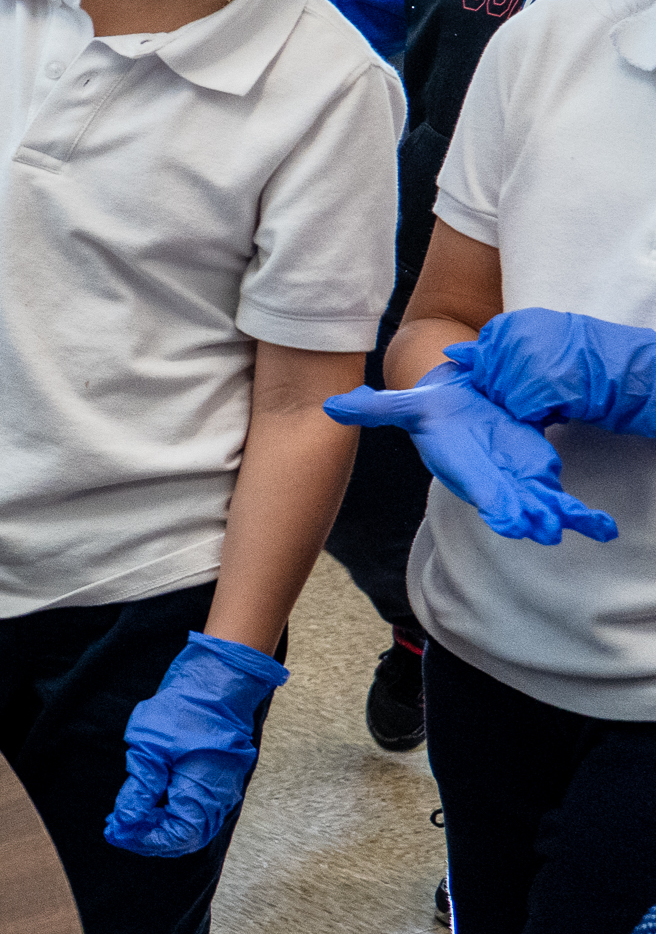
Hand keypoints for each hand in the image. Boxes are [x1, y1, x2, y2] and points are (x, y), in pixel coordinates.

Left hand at [105, 633, 286, 856]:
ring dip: (162, 829)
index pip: (177, 835)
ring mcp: (223, 789)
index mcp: (203, 791)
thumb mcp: (150, 746)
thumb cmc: (185, 708)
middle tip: (119, 830)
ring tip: (130, 820)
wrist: (216, 683)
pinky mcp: (219, 780)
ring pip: (194, 827)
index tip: (117, 832)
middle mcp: (219, 797)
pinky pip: (199, 811)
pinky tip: (151, 806)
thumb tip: (126, 819)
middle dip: (151, 838)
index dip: (146, 839)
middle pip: (187, 837)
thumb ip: (140, 788)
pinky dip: (174, 816)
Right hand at [328, 372, 620, 544]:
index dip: (496, 500)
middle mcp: (491, 481)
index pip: (480, 486)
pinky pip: (565, 502)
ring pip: (542, 505)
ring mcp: (518, 482)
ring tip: (585, 526)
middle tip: (546, 528)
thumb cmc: (435, 412)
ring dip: (561, 516)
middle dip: (530, 515)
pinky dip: (584, 517)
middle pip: (513, 501)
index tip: (511, 519)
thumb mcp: (408, 405)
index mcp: (463, 466)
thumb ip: (378, 408)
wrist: (462, 408)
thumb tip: (332, 407)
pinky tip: (602, 529)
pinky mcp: (541, 476)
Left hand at [447, 308, 655, 436]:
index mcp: (512, 323)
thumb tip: (452, 353)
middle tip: (546, 386)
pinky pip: (523, 411)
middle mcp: (514, 337)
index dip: (501, 374)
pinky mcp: (539, 385)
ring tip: (556, 393)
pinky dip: (541, 415)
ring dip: (528, 405)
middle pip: (490, 381)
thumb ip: (497, 347)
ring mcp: (526, 360)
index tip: (524, 376)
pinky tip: (562, 405)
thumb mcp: (538, 341)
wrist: (629, 369)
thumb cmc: (585, 359)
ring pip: (505, 398)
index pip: (482, 358)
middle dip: (512, 392)